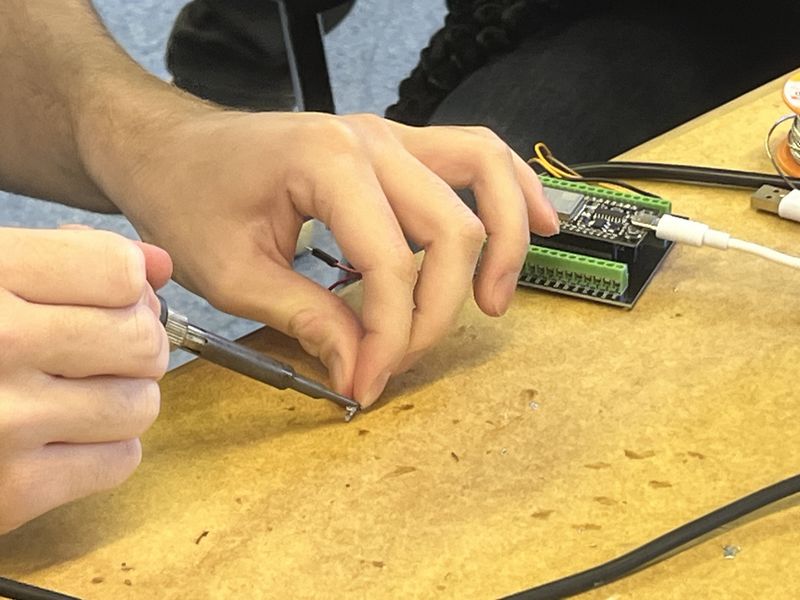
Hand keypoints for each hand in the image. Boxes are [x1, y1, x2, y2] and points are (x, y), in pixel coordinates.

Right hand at [0, 228, 170, 533]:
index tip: (109, 300)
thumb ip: (72, 254)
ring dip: (124, 398)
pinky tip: (63, 434)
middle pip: (142, 341)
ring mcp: (5, 420)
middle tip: (101, 351)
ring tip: (78, 392)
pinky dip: (105, 450)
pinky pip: (119, 461)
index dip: (128, 287)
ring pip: (140, 404)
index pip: (122, 273)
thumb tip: (160, 264)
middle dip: (135, 345)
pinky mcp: (12, 490)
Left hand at [91, 110, 558, 406]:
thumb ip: (310, 319)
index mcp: (328, 161)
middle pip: (451, 231)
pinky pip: (474, 157)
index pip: (392, 265)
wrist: (170, 148)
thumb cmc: (188, 196)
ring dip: (506, 242)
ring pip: (484, 178)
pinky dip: (511, 191)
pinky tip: (539, 223)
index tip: (366, 382)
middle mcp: (373, 139)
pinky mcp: (395, 148)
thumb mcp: (236, 274)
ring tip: (495, 302)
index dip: (388, 337)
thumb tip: (363, 367)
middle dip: (436, 312)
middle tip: (403, 360)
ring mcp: (390, 137)